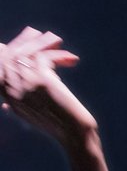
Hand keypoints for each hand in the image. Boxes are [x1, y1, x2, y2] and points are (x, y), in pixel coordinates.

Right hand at [1, 27, 92, 147]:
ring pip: (28, 53)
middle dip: (24, 40)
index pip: (0, 65)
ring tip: (56, 39)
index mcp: (9, 97)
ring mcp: (27, 85)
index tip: (19, 41)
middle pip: (11, 55)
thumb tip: (6, 106)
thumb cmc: (59, 128)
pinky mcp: (43, 82)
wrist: (75, 137)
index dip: (7, 50)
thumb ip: (18, 104)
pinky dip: (58, 55)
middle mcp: (13, 90)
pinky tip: (71, 59)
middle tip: (37, 33)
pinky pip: (44, 57)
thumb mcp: (33, 117)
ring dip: (43, 43)